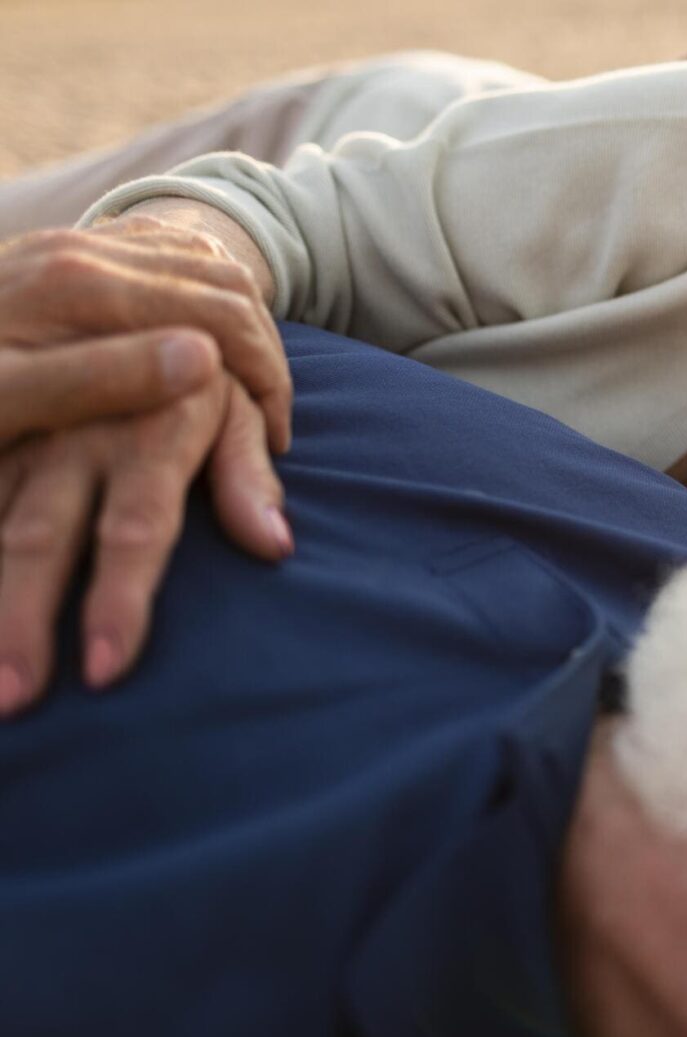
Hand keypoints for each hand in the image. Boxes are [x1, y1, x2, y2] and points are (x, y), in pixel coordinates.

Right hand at [0, 371, 287, 715]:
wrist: (135, 300)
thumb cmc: (202, 378)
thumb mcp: (234, 411)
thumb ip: (246, 476)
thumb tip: (275, 545)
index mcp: (144, 434)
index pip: (136, 528)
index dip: (119, 599)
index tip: (106, 671)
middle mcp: (72, 442)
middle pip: (40, 539)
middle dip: (21, 622)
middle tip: (12, 700)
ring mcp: (21, 442)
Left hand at [1, 216, 292, 452]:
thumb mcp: (7, 399)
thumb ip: (98, 379)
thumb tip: (207, 360)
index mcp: (82, 285)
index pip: (219, 314)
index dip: (265, 376)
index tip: (273, 438)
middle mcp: (87, 250)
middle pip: (224, 281)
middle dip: (266, 353)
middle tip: (271, 421)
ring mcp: (79, 244)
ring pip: (206, 261)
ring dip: (245, 322)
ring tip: (252, 388)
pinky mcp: (70, 252)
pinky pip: (170, 254)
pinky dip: (210, 297)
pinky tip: (209, 346)